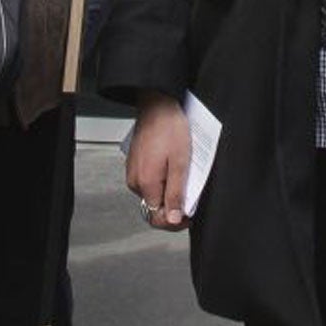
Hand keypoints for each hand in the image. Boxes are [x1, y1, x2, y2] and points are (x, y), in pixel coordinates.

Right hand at [125, 93, 190, 229]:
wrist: (157, 103)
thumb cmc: (169, 127)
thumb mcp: (180, 163)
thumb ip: (175, 194)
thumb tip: (173, 220)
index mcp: (146, 183)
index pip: (157, 218)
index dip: (176, 221)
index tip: (190, 214)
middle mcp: (135, 181)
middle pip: (155, 206)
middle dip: (174, 205)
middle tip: (191, 193)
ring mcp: (134, 172)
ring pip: (154, 193)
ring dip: (169, 190)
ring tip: (184, 176)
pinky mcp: (136, 163)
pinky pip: (150, 180)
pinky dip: (163, 178)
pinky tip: (173, 167)